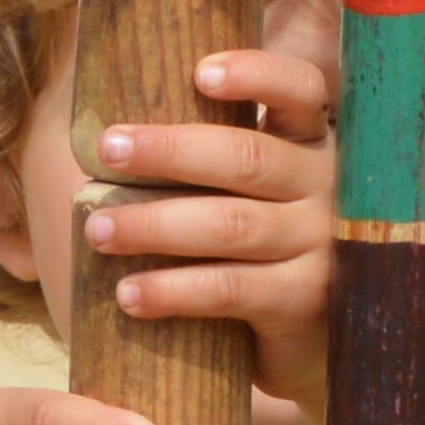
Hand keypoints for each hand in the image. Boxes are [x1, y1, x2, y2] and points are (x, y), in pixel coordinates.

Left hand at [81, 36, 334, 424]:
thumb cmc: (269, 257)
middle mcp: (328, 188)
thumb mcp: (263, 198)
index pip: (300, 91)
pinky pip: (231, 289)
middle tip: (108, 150)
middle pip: (247, 157)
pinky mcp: (305, 302)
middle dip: (169, 150)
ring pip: (230, 224)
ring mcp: (322, 247)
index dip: (256, 75)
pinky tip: (128, 294)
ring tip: (96, 229)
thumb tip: (114, 136)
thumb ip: (220, 162)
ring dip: (154, 224)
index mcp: (313, 147)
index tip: (200, 73)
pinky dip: (173, 290)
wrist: (320, 351)